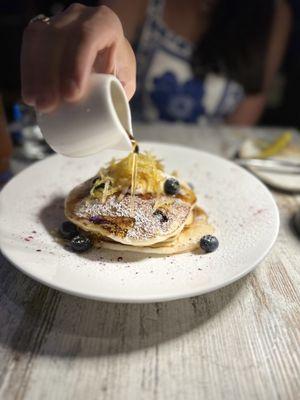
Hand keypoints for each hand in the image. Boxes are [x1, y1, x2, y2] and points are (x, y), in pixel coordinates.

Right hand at [21, 4, 135, 111]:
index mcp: (105, 23)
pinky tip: (29, 94)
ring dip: (35, 76)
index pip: (87, 37)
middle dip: (50, 75)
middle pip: (59, 38)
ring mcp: (59, 20)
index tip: (71, 95)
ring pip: (40, 41)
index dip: (76, 65)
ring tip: (36, 104)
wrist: (107, 56)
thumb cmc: (119, 70)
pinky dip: (29, 73)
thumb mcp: (126, 80)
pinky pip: (30, 47)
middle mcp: (80, 16)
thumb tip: (110, 112)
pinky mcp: (43, 31)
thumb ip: (120, 91)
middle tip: (49, 105)